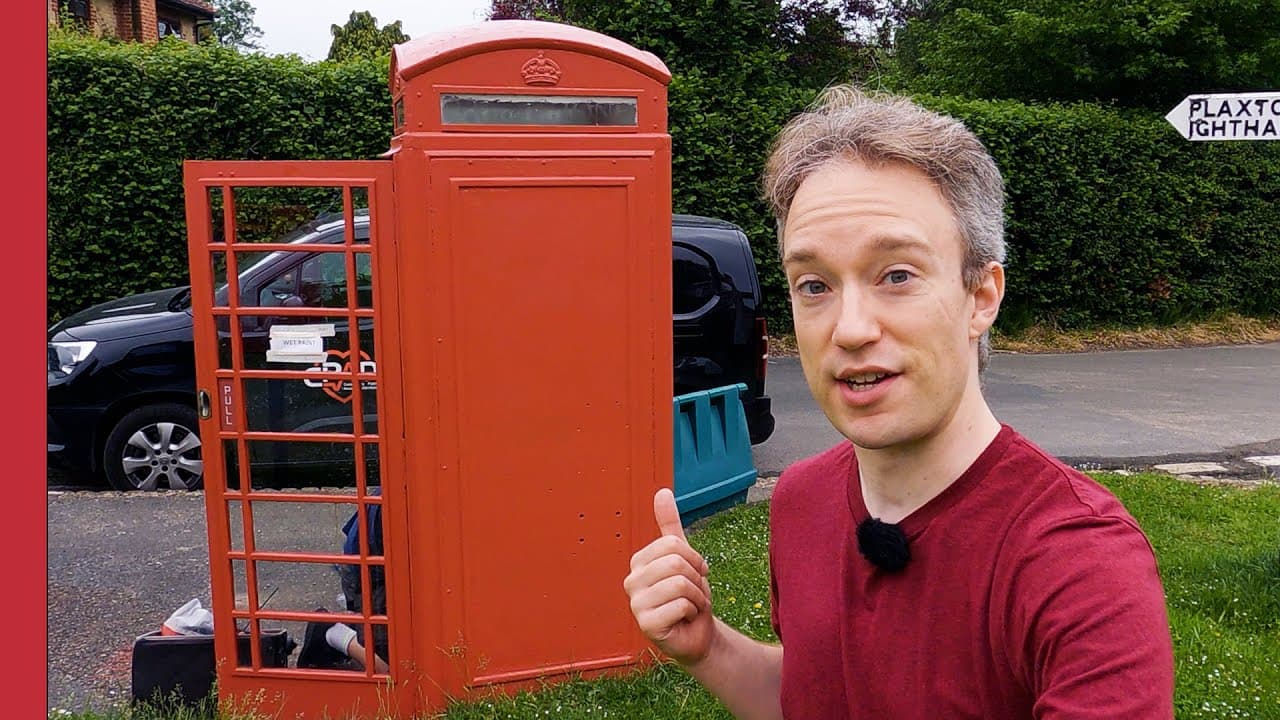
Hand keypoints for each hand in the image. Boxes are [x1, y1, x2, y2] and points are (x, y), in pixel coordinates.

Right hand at [624, 488, 715, 665]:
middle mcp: (631, 581)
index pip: (673, 544)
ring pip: (680, 583)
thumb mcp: (683, 557)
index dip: (694, 559)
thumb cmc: (688, 595)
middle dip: (697, 579)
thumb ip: (670, 525)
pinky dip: (692, 612)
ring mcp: (636, 604)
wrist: (697, 634)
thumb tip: (662, 492)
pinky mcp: (646, 624)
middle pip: (676, 562)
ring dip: (697, 596)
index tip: (695, 574)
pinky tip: (684, 620)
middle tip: (694, 593)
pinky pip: (680, 605)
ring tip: (691, 606)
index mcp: (638, 562)